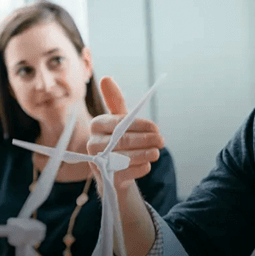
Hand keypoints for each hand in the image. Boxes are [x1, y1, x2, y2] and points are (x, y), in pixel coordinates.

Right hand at [87, 76, 165, 190]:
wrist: (114, 171)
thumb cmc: (118, 140)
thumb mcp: (119, 121)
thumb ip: (115, 101)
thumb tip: (106, 78)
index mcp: (97, 124)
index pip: (120, 123)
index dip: (140, 125)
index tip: (156, 127)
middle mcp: (92, 143)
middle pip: (123, 140)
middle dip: (146, 140)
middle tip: (162, 140)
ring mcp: (98, 162)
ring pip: (125, 157)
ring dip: (145, 154)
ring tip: (157, 153)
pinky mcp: (106, 178)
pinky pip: (127, 172)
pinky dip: (140, 168)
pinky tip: (147, 165)